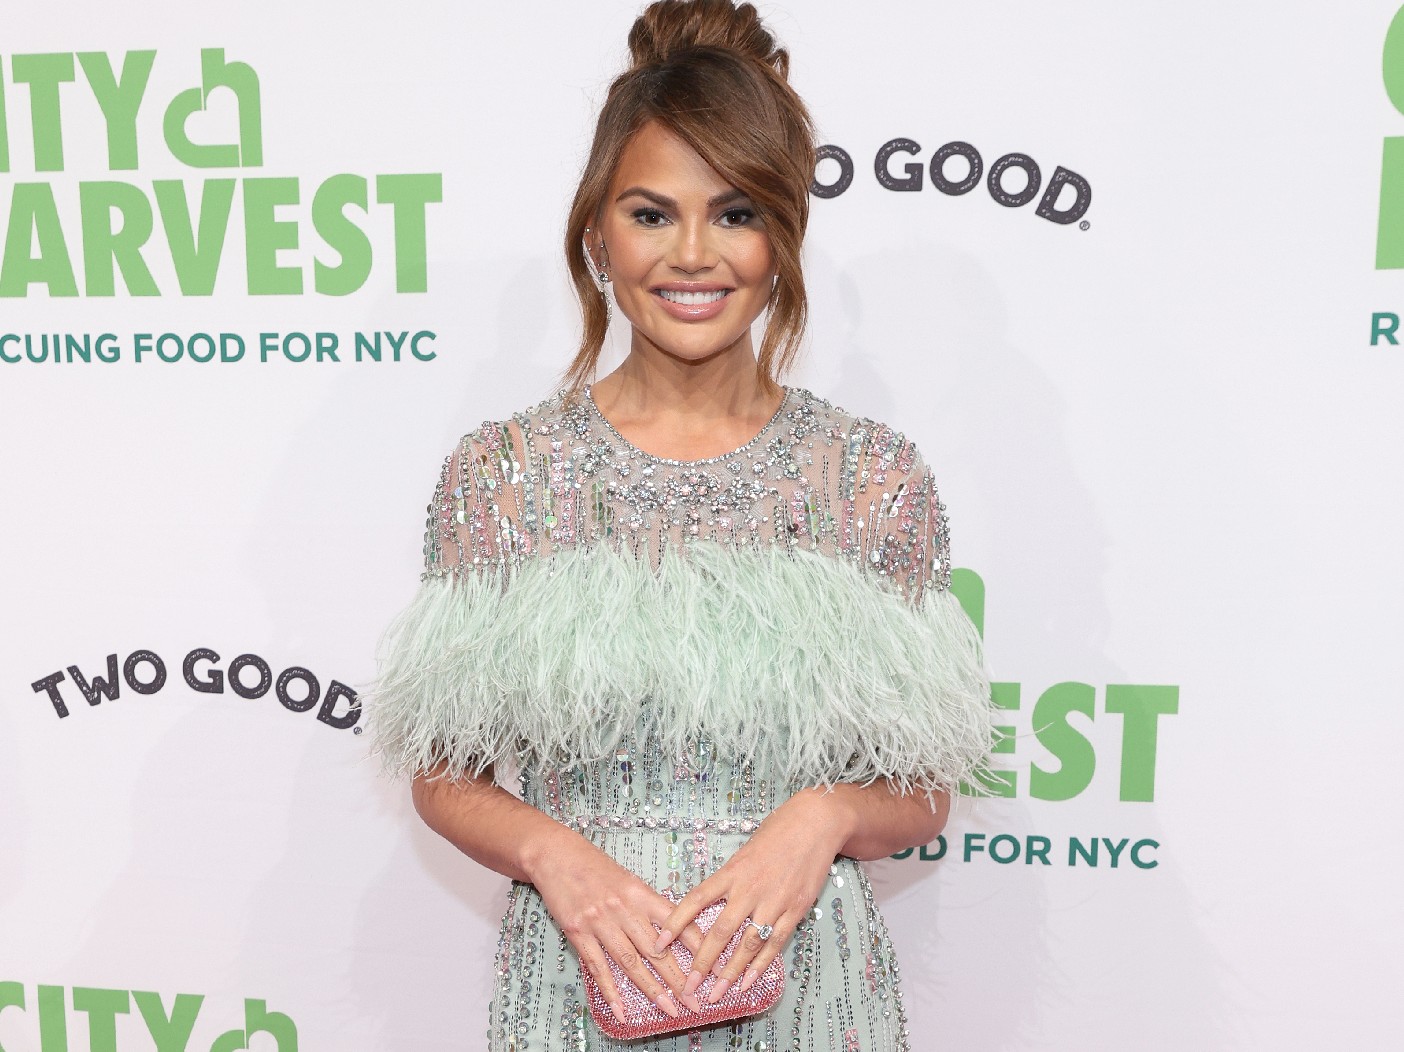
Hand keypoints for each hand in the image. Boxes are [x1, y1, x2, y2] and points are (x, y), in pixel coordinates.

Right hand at [527, 826, 706, 1021]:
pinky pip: (598, 967)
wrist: (555, 853)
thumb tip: (671, 930)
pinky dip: (611, 991)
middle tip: (695, 1002)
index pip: (678, 922)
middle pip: (657, 949)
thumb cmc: (593, 865)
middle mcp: (624, 908)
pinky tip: (622, 1010)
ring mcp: (600, 922)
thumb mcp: (627, 879)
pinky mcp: (578, 932)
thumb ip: (646, 905)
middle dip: (679, 979)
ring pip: (631, 962)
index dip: (698, 946)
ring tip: (669, 1009)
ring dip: (652, 989)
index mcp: (641, 893)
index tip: (713, 965)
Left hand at [652, 788, 854, 1002]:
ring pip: (747, 945)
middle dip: (702, 963)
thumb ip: (730, 879)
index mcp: (731, 871)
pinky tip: (747, 983)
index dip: (675, 923)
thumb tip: (710, 903)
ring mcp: (773, 902)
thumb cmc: (778, 832)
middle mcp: (749, 889)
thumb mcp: (745, 850)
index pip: (695, 900)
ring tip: (716, 993)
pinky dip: (760, 966)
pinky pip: (774, 944)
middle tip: (688, 987)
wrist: (815, 823)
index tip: (658, 943)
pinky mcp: (795, 910)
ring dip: (729, 973)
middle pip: (719, 932)